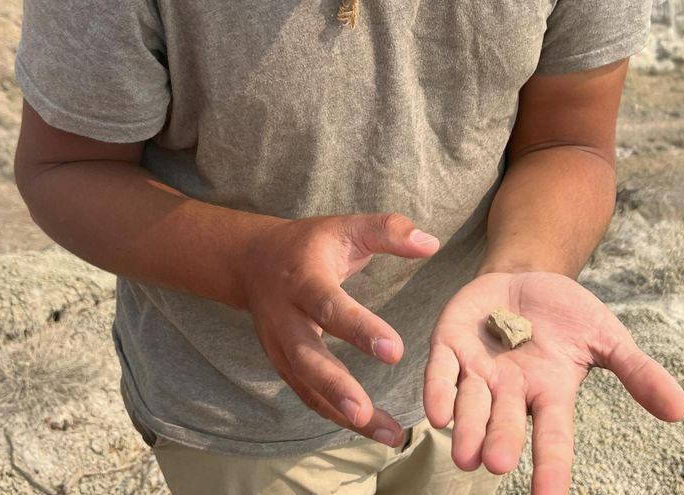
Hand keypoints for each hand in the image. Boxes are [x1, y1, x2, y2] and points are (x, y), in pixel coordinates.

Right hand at [241, 213, 439, 445]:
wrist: (252, 262)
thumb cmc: (310, 244)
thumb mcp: (346, 227)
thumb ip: (388, 231)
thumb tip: (431, 243)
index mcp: (303, 280)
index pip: (330, 306)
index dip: (360, 329)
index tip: (394, 350)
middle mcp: (286, 318)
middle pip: (306, 357)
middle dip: (335, 386)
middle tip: (365, 411)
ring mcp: (280, 346)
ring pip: (307, 386)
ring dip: (343, 413)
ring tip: (387, 433)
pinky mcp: (283, 365)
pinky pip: (308, 395)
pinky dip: (336, 415)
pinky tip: (372, 430)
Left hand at [424, 272, 683, 492]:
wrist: (526, 277)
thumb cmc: (567, 315)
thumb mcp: (607, 338)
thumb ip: (637, 372)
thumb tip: (679, 409)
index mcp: (550, 392)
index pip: (554, 437)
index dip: (551, 466)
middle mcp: (512, 390)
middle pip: (506, 422)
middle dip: (500, 441)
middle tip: (494, 464)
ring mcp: (479, 370)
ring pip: (470, 404)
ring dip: (467, 428)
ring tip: (465, 455)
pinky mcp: (450, 346)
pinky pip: (442, 372)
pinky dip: (438, 390)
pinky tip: (435, 412)